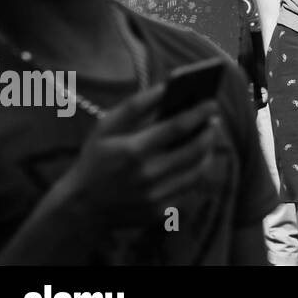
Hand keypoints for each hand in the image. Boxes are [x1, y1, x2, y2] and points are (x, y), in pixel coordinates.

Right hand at [59, 87, 221, 227]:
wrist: (81, 206)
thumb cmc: (96, 159)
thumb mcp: (106, 127)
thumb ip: (136, 105)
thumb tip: (166, 86)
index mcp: (133, 150)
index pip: (177, 126)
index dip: (199, 112)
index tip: (212, 102)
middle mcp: (147, 175)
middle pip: (195, 149)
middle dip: (209, 131)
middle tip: (215, 119)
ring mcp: (156, 196)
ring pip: (198, 169)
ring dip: (208, 150)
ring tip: (208, 136)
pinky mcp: (161, 211)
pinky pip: (190, 187)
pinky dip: (197, 170)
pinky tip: (197, 158)